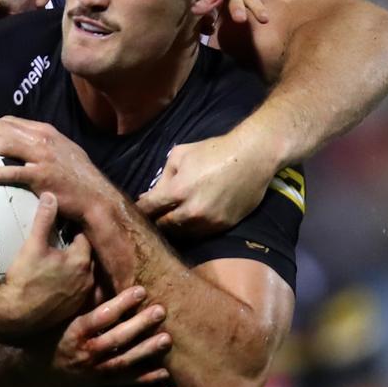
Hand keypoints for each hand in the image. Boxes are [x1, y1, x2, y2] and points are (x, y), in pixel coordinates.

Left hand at [0, 116, 118, 221]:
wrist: (95, 196)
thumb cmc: (77, 177)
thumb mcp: (62, 151)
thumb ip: (41, 145)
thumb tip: (19, 145)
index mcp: (46, 132)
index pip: (11, 121)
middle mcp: (43, 140)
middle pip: (4, 129)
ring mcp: (42, 158)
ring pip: (6, 145)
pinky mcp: (42, 177)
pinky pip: (14, 173)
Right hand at [0, 192, 93, 333]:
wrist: (16, 315)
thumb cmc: (25, 280)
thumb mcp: (33, 245)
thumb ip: (43, 219)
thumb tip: (50, 195)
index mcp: (81, 260)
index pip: (84, 236)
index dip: (73, 230)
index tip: (63, 227)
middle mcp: (88, 279)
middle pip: (87, 255)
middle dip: (77, 248)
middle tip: (61, 243)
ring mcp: (82, 296)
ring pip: (85, 273)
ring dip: (76, 266)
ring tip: (59, 261)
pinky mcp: (75, 309)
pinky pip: (79, 290)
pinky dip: (73, 283)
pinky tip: (58, 281)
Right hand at [41, 286, 170, 386]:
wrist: (33, 369)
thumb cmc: (48, 334)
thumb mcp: (61, 315)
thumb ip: (84, 300)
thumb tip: (104, 274)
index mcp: (74, 331)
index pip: (101, 316)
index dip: (121, 304)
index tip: (141, 290)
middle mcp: (85, 352)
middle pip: (116, 338)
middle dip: (140, 325)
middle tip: (161, 311)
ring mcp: (93, 370)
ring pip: (123, 360)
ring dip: (146, 350)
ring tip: (167, 339)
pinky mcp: (99, 382)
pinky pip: (125, 380)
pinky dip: (145, 378)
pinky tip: (165, 371)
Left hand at [136, 127, 277, 235]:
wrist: (252, 157)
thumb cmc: (213, 151)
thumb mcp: (180, 155)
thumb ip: (162, 178)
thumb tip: (148, 197)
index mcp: (177, 191)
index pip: (148, 210)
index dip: (139, 211)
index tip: (135, 211)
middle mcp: (191, 211)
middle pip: (162, 227)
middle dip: (154, 222)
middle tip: (151, 218)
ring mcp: (208, 222)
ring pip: (181, 234)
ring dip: (172, 228)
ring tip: (168, 221)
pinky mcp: (222, 227)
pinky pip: (199, 234)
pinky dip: (191, 230)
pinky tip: (188, 221)